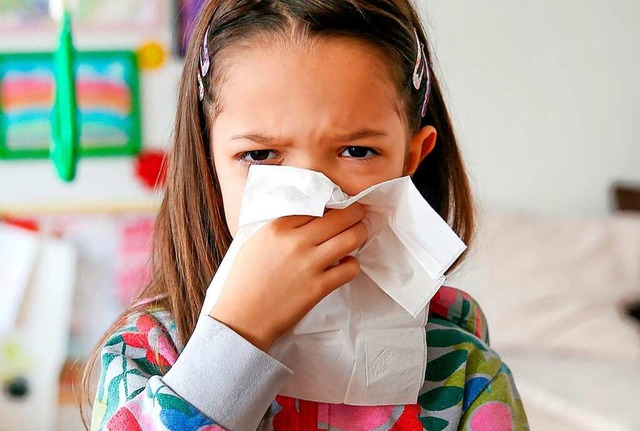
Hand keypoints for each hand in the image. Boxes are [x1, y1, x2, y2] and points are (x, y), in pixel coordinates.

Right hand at [209, 203, 367, 350]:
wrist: (242, 318)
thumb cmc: (245, 281)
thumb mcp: (256, 242)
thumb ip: (281, 228)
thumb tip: (309, 218)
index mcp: (277, 227)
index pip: (316, 204)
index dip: (331, 205)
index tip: (336, 207)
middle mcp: (295, 241)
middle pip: (339, 216)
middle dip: (355, 212)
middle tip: (358, 214)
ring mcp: (309, 264)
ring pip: (350, 238)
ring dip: (359, 233)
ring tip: (359, 234)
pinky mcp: (318, 287)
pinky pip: (350, 268)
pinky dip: (353, 264)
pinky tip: (346, 264)